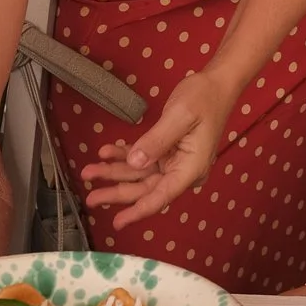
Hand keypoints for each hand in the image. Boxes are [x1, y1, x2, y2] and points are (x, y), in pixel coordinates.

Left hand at [81, 68, 236, 229]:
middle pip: (145, 188)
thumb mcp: (180, 116)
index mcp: (190, 168)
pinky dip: (123, 156)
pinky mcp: (166, 151)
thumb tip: (135, 163)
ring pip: (139, 174)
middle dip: (117, 192)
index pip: (162, 195)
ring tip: (88, 172)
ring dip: (114, 173)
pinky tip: (105, 152)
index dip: (138, 210)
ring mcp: (173, 161)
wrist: (217, 84)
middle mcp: (181, 170)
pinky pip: (141, 158)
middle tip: (90, 198)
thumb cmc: (204, 98)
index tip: (117, 221)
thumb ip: (157, 140)